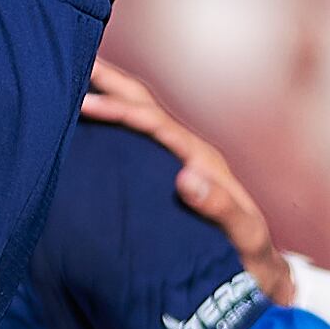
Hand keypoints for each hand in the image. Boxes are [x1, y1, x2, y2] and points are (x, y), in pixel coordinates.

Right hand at [81, 58, 276, 288]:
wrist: (257, 272)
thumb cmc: (250, 256)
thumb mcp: (243, 234)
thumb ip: (220, 207)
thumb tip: (187, 177)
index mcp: (201, 159)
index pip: (155, 123)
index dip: (120, 110)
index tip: (83, 104)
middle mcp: (187, 152)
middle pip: (145, 104)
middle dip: (110, 80)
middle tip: (72, 56)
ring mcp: (175, 160)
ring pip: (138, 115)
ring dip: (108, 91)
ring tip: (72, 73)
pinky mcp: (164, 175)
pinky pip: (133, 139)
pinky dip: (109, 119)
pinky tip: (84, 121)